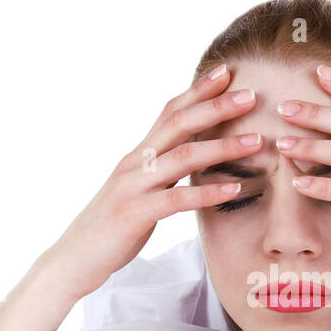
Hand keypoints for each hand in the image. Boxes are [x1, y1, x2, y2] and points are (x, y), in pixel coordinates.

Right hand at [42, 63, 264, 300]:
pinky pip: (176, 199)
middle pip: (177, 123)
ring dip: (223, 146)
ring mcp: (133, 187)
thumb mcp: (140, 191)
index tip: (227, 71)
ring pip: (182, 157)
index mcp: (138, 155)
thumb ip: (163, 173)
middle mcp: (134, 163)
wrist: (74, 258)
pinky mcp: (134, 214)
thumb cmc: (113, 227)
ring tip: (256, 140)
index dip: (198, 90)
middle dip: (216, 106)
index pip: (170, 112)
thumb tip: (193, 157)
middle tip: (251, 94)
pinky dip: (207, 191)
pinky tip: (235, 188)